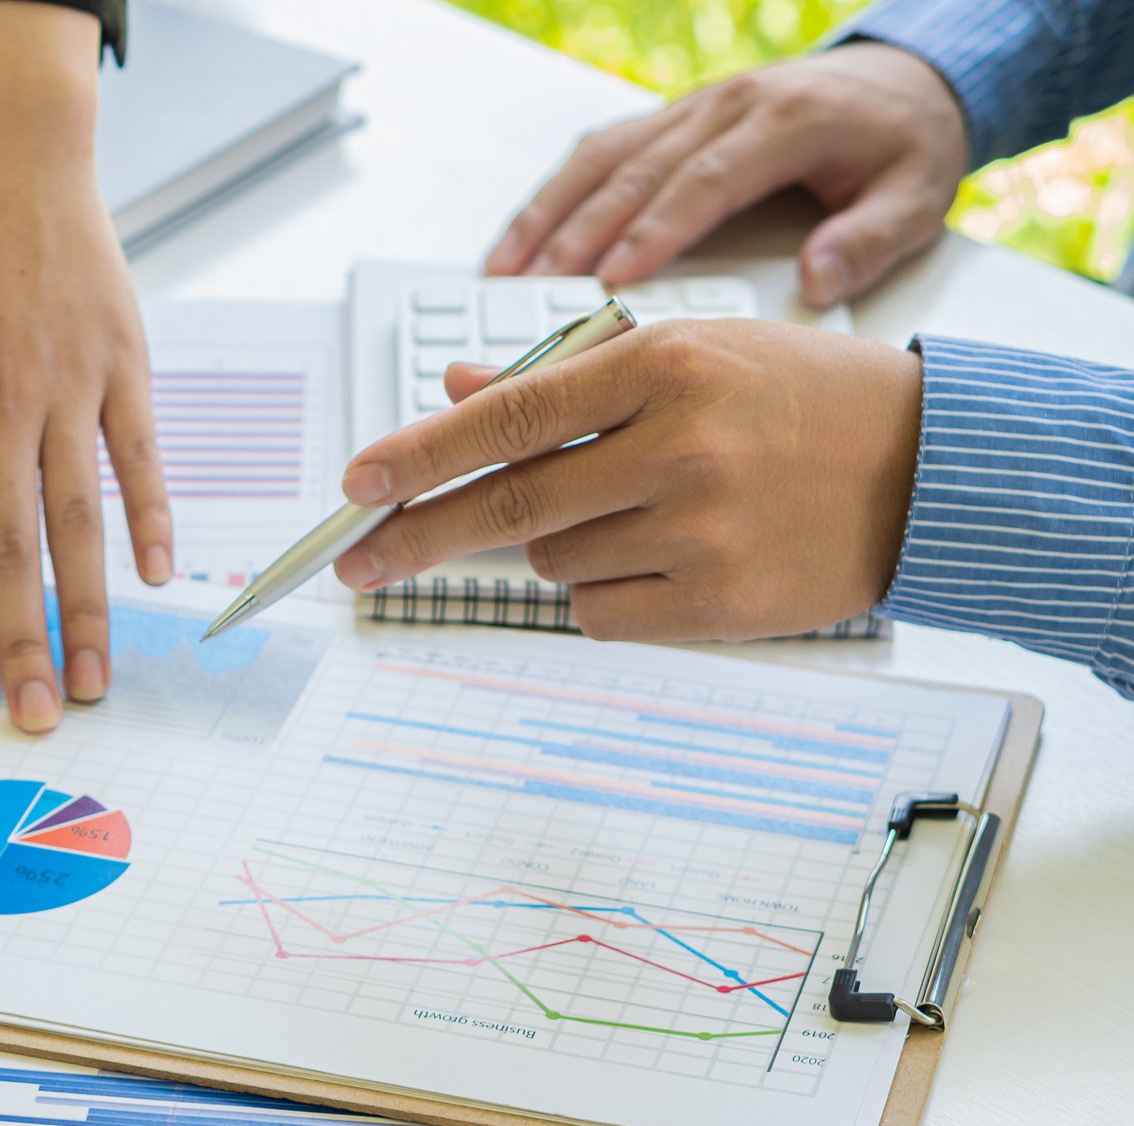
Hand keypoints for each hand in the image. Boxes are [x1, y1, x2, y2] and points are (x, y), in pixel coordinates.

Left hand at [0, 0, 171, 733]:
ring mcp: (69, 385)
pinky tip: (156, 576)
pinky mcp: (123, 361)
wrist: (5, 155)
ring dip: (87, 606)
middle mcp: (2, 406)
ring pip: (78, 517)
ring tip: (93, 677)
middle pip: (11, 547)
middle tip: (35, 716)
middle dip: (21, 642)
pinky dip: (150, 516)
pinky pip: (139, 454)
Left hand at [333, 320, 922, 639]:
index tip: (354, 482)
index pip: (509, 417)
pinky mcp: (722, 603)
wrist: (931, 467)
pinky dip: (607, 592)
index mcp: (663, 365)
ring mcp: (701, 530)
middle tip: (354, 557)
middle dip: (416, 535)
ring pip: (555, 562)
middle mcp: (679, 446)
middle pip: (507, 507)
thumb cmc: (796, 397)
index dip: (419, 453)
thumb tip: (454, 388)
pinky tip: (667, 557)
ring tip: (644, 510)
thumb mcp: (690, 351)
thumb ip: (566, 377)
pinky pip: (602, 613)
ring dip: (563, 545)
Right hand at [484, 42, 966, 307]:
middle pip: (637, 169)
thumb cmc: (905, 145)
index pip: (706, 180)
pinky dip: (556, 193)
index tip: (612, 278)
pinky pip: (602, 150)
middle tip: (534, 286)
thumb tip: (816, 281)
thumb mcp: (919, 194)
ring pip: (605, 157)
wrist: (908, 79)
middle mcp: (728, 106)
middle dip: (578, 230)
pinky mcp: (672, 119)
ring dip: (549, 212)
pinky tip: (523, 235)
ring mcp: (692, 108)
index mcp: (787, 121)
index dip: (654, 229)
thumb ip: (869, 239)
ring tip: (505, 268)